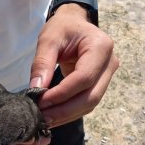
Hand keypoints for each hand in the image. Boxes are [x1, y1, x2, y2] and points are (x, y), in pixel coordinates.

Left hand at [30, 4, 118, 126]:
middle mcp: (110, 63)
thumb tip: (35, 89)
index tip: (40, 101)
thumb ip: (42, 63)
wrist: (74, 24)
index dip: (62, 93)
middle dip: (64, 110)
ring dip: (67, 115)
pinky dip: (70, 111)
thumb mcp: (48, 39)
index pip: (83, 78)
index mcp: (101, 47)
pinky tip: (54, 115)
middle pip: (91, 96)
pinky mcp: (100, 83)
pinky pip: (86, 102)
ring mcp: (107, 75)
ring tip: (45, 119)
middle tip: (42, 118)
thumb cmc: (62, 27)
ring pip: (90, 103)